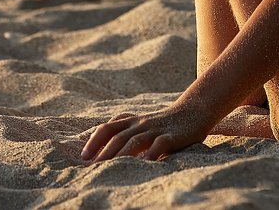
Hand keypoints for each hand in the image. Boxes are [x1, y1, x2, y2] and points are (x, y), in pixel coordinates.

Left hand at [81, 106, 211, 162]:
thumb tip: (100, 147)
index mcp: (131, 121)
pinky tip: (145, 164)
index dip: (93, 141)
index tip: (84, 157)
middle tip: (93, 168)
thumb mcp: (141, 123)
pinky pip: (160, 144)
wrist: (195, 110)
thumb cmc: (164, 122)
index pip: (107, 128)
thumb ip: (124, 131)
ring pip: (135, 141)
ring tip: (110, 168)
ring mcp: (156, 129)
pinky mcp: (172, 135)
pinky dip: (151, 153)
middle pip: (118, 136)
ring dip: (121, 155)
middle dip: (103, 153)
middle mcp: (141, 123)